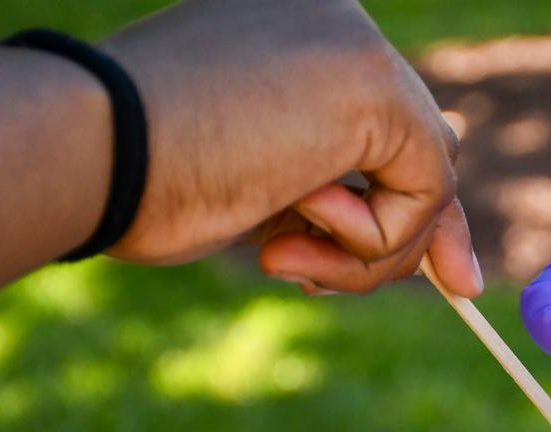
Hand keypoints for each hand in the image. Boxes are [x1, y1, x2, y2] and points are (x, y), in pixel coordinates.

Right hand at [101, 0, 480, 295]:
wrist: (92, 153)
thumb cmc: (141, 178)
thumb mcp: (259, 186)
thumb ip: (332, 193)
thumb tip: (435, 242)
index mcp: (294, 33)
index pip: (384, 122)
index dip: (412, 200)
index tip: (453, 270)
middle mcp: (333, 20)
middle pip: (423, 143)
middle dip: (426, 232)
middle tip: (458, 287)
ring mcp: (357, 44)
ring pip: (426, 178)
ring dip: (370, 253)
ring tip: (285, 257)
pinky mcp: (375, 84)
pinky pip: (424, 195)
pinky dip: (374, 243)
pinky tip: (296, 222)